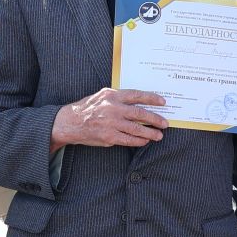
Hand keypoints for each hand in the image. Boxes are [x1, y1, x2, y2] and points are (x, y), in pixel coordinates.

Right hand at [50, 89, 167, 150]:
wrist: (71, 122)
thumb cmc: (88, 108)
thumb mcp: (102, 96)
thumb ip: (119, 97)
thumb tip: (139, 101)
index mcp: (112, 96)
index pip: (137, 95)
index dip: (152, 99)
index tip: (163, 102)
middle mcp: (113, 109)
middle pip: (140, 114)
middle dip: (155, 119)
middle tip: (165, 123)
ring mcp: (111, 124)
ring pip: (137, 129)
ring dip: (150, 133)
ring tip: (159, 135)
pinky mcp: (109, 137)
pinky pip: (129, 140)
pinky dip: (139, 141)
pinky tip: (145, 141)